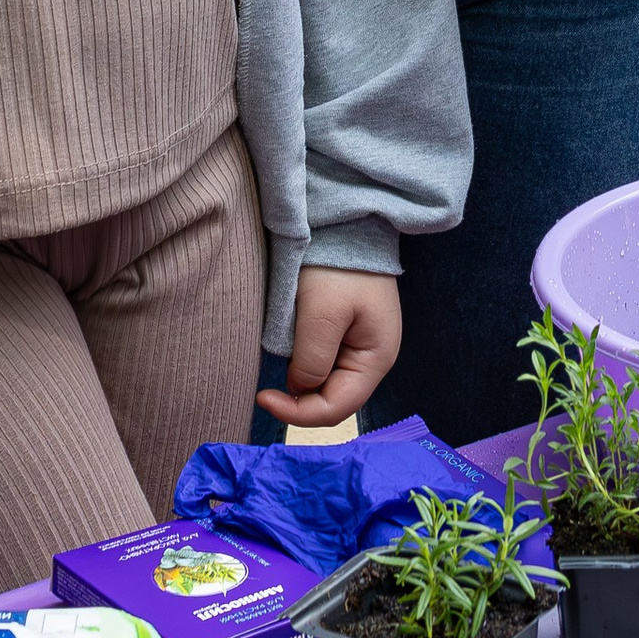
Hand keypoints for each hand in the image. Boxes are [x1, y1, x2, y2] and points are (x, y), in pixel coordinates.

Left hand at [255, 269, 400, 429]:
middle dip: (299, 399)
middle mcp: (372, 359)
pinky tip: (289, 350)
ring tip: (277, 364)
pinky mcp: (346, 331)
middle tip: (265, 387)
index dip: (299, 413)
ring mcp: (359, 345)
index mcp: (376, 359)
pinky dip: (303, 362)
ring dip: (301, 380)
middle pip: (333, 399)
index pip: (337, 409)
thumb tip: (299, 388)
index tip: (262, 396)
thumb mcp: (322, 314)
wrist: (345, 224)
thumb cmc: (337, 267)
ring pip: (326, 382)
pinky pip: (324, 361)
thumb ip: (312, 360)